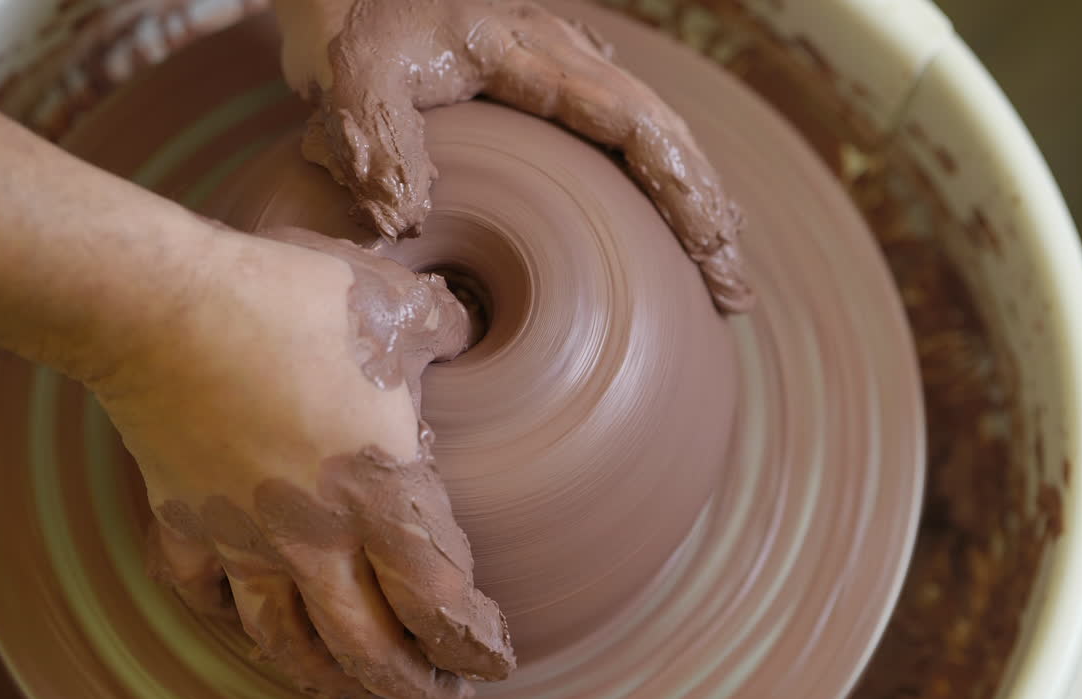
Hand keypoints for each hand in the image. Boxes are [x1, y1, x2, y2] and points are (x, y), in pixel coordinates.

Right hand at [97, 226, 514, 698]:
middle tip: (436, 696)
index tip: (493, 662)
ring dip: (319, 674)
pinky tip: (238, 620)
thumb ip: (447, 328)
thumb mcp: (396, 304)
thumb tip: (468, 329)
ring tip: (343, 692)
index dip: (473, 643)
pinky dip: (222, 616)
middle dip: (408, 683)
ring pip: (282, 638)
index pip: (440, 600)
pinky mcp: (182, 518)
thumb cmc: (288, 303)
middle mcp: (312, 536)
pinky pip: (200, 592)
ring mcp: (241, 536)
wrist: (164, 306)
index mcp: (378, 494)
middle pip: (366, 644)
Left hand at [275, 0, 751, 312]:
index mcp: (532, 53)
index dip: (679, 185)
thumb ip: (382, 142)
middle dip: (707, 211)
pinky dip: (655, 185)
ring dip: (692, 203)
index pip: (633, 120)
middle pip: (662, 134)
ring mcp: (557, 70)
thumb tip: (410, 223)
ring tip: (723, 272)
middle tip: (734, 289)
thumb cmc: (347, 22)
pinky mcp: (543, 87)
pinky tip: (672, 229)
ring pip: (649, 136)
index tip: (711, 246)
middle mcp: (562, 57)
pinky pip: (618, 137)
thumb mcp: (353, 76)